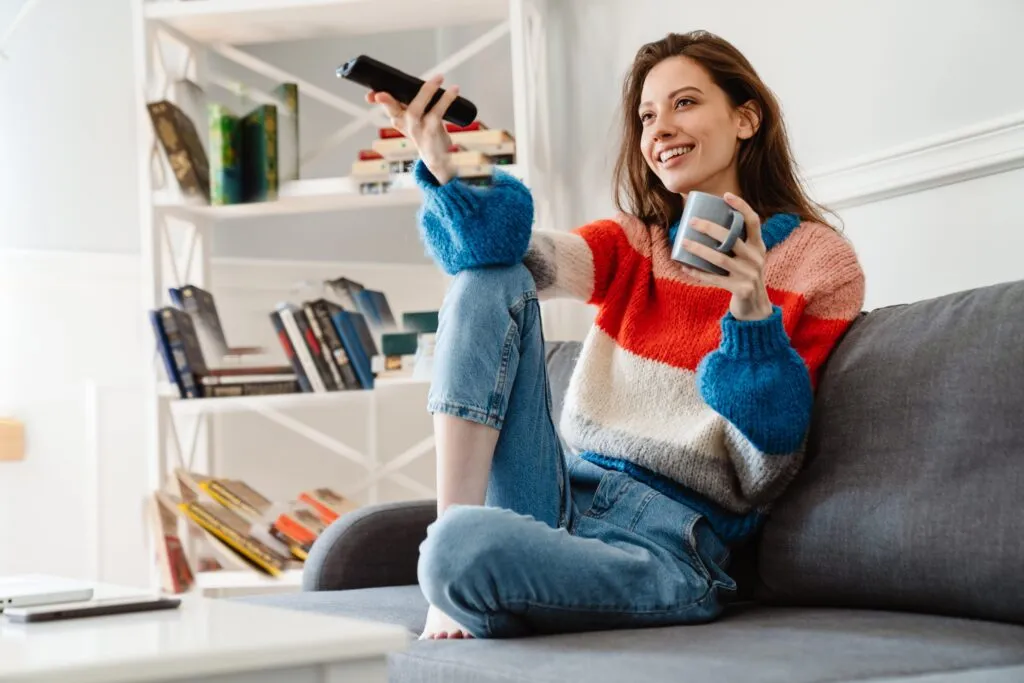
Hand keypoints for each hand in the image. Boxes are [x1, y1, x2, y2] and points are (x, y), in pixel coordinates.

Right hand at [365, 74, 459, 183]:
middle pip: (394, 111)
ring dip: (426, 93)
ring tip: (438, 77)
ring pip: (415, 111)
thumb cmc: (425, 130)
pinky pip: (437, 113)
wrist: (437, 156)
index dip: (379, 100)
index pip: (386, 106)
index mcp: (399, 118)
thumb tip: (411, 83)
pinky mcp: (432, 131)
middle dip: (387, 102)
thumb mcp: (412, 117)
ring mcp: (418, 129)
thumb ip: (407, 101)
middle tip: (380, 94)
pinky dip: (446, 100)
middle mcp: (405, 124)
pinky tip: (453, 90)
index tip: (371, 95)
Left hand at [680, 192, 773, 320]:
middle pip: (732, 238)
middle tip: (692, 221)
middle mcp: (756, 258)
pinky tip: (684, 266)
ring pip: (719, 259)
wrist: (755, 307)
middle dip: (710, 228)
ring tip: (683, 242)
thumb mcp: (748, 258)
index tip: (725, 196)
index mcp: (759, 246)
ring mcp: (749, 274)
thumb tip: (707, 223)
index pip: (753, 221)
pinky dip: (697, 272)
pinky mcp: (741, 289)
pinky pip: (714, 279)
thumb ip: (736, 243)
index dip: (741, 206)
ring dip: (698, 249)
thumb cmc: (744, 276)